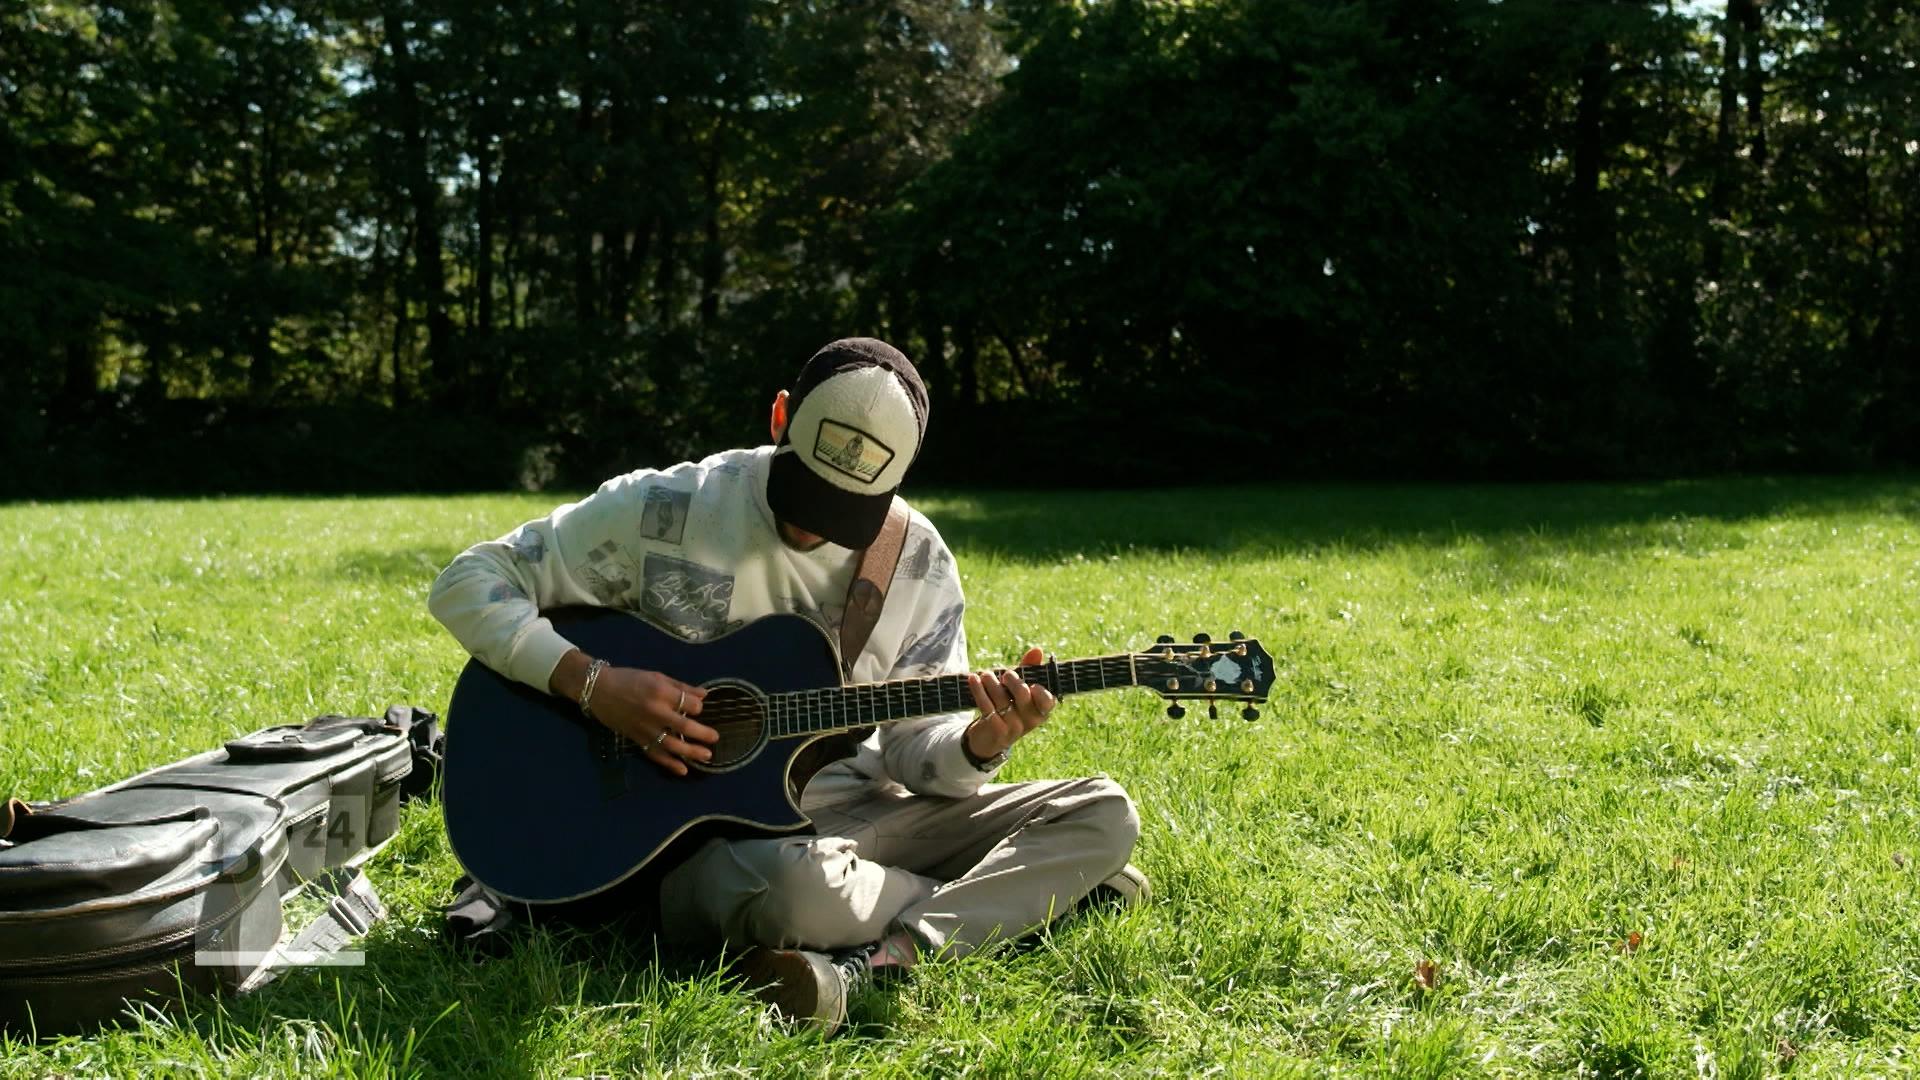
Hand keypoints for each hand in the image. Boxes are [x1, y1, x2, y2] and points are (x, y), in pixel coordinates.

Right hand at [553, 650, 715, 775]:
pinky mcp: (637, 739)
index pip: (689, 705)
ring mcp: (645, 728)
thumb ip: (681, 687)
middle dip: (703, 734)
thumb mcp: (656, 676)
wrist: (598, 690)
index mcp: (661, 692)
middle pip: (684, 727)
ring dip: (691, 752)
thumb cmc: (629, 679)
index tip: (697, 708)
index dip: (698, 708)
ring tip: (707, 756)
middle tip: (715, 738)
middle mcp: (655, 712)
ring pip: (672, 745)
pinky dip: (669, 764)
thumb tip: (704, 695)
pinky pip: (655, 754)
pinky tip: (683, 770)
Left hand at [963, 646, 1055, 763]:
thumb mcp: (1019, 690)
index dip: (1041, 692)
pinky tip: (973, 678)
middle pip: (1023, 694)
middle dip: (1012, 680)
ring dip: (991, 682)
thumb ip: (1029, 670)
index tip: (1032, 684)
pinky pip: (986, 705)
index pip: (1048, 701)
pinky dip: (978, 689)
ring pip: (1001, 698)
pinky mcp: (995, 730)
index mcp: (1041, 710)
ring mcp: (1013, 727)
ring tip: (986, 674)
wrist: (989, 739)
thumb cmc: (1009, 707)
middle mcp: (1030, 720)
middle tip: (1005, 675)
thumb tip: (1037, 650)